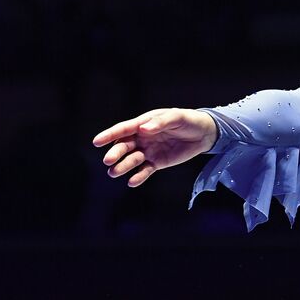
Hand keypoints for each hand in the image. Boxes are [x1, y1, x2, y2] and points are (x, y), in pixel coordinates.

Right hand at [92, 108, 217, 186]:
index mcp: (143, 123)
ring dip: (123, 166)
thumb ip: (160, 123)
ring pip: (132, 160)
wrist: (203, 134)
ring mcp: (148, 151)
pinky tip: (132, 182)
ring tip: (114, 173)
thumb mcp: (176, 118)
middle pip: (124, 146)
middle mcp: (142, 138)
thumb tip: (143, 129)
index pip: (124, 129)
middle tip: (107, 161)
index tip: (97, 142)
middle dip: (115, 153)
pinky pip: (145, 171)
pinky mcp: (157, 163)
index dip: (110, 135)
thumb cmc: (187, 120)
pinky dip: (138, 176)